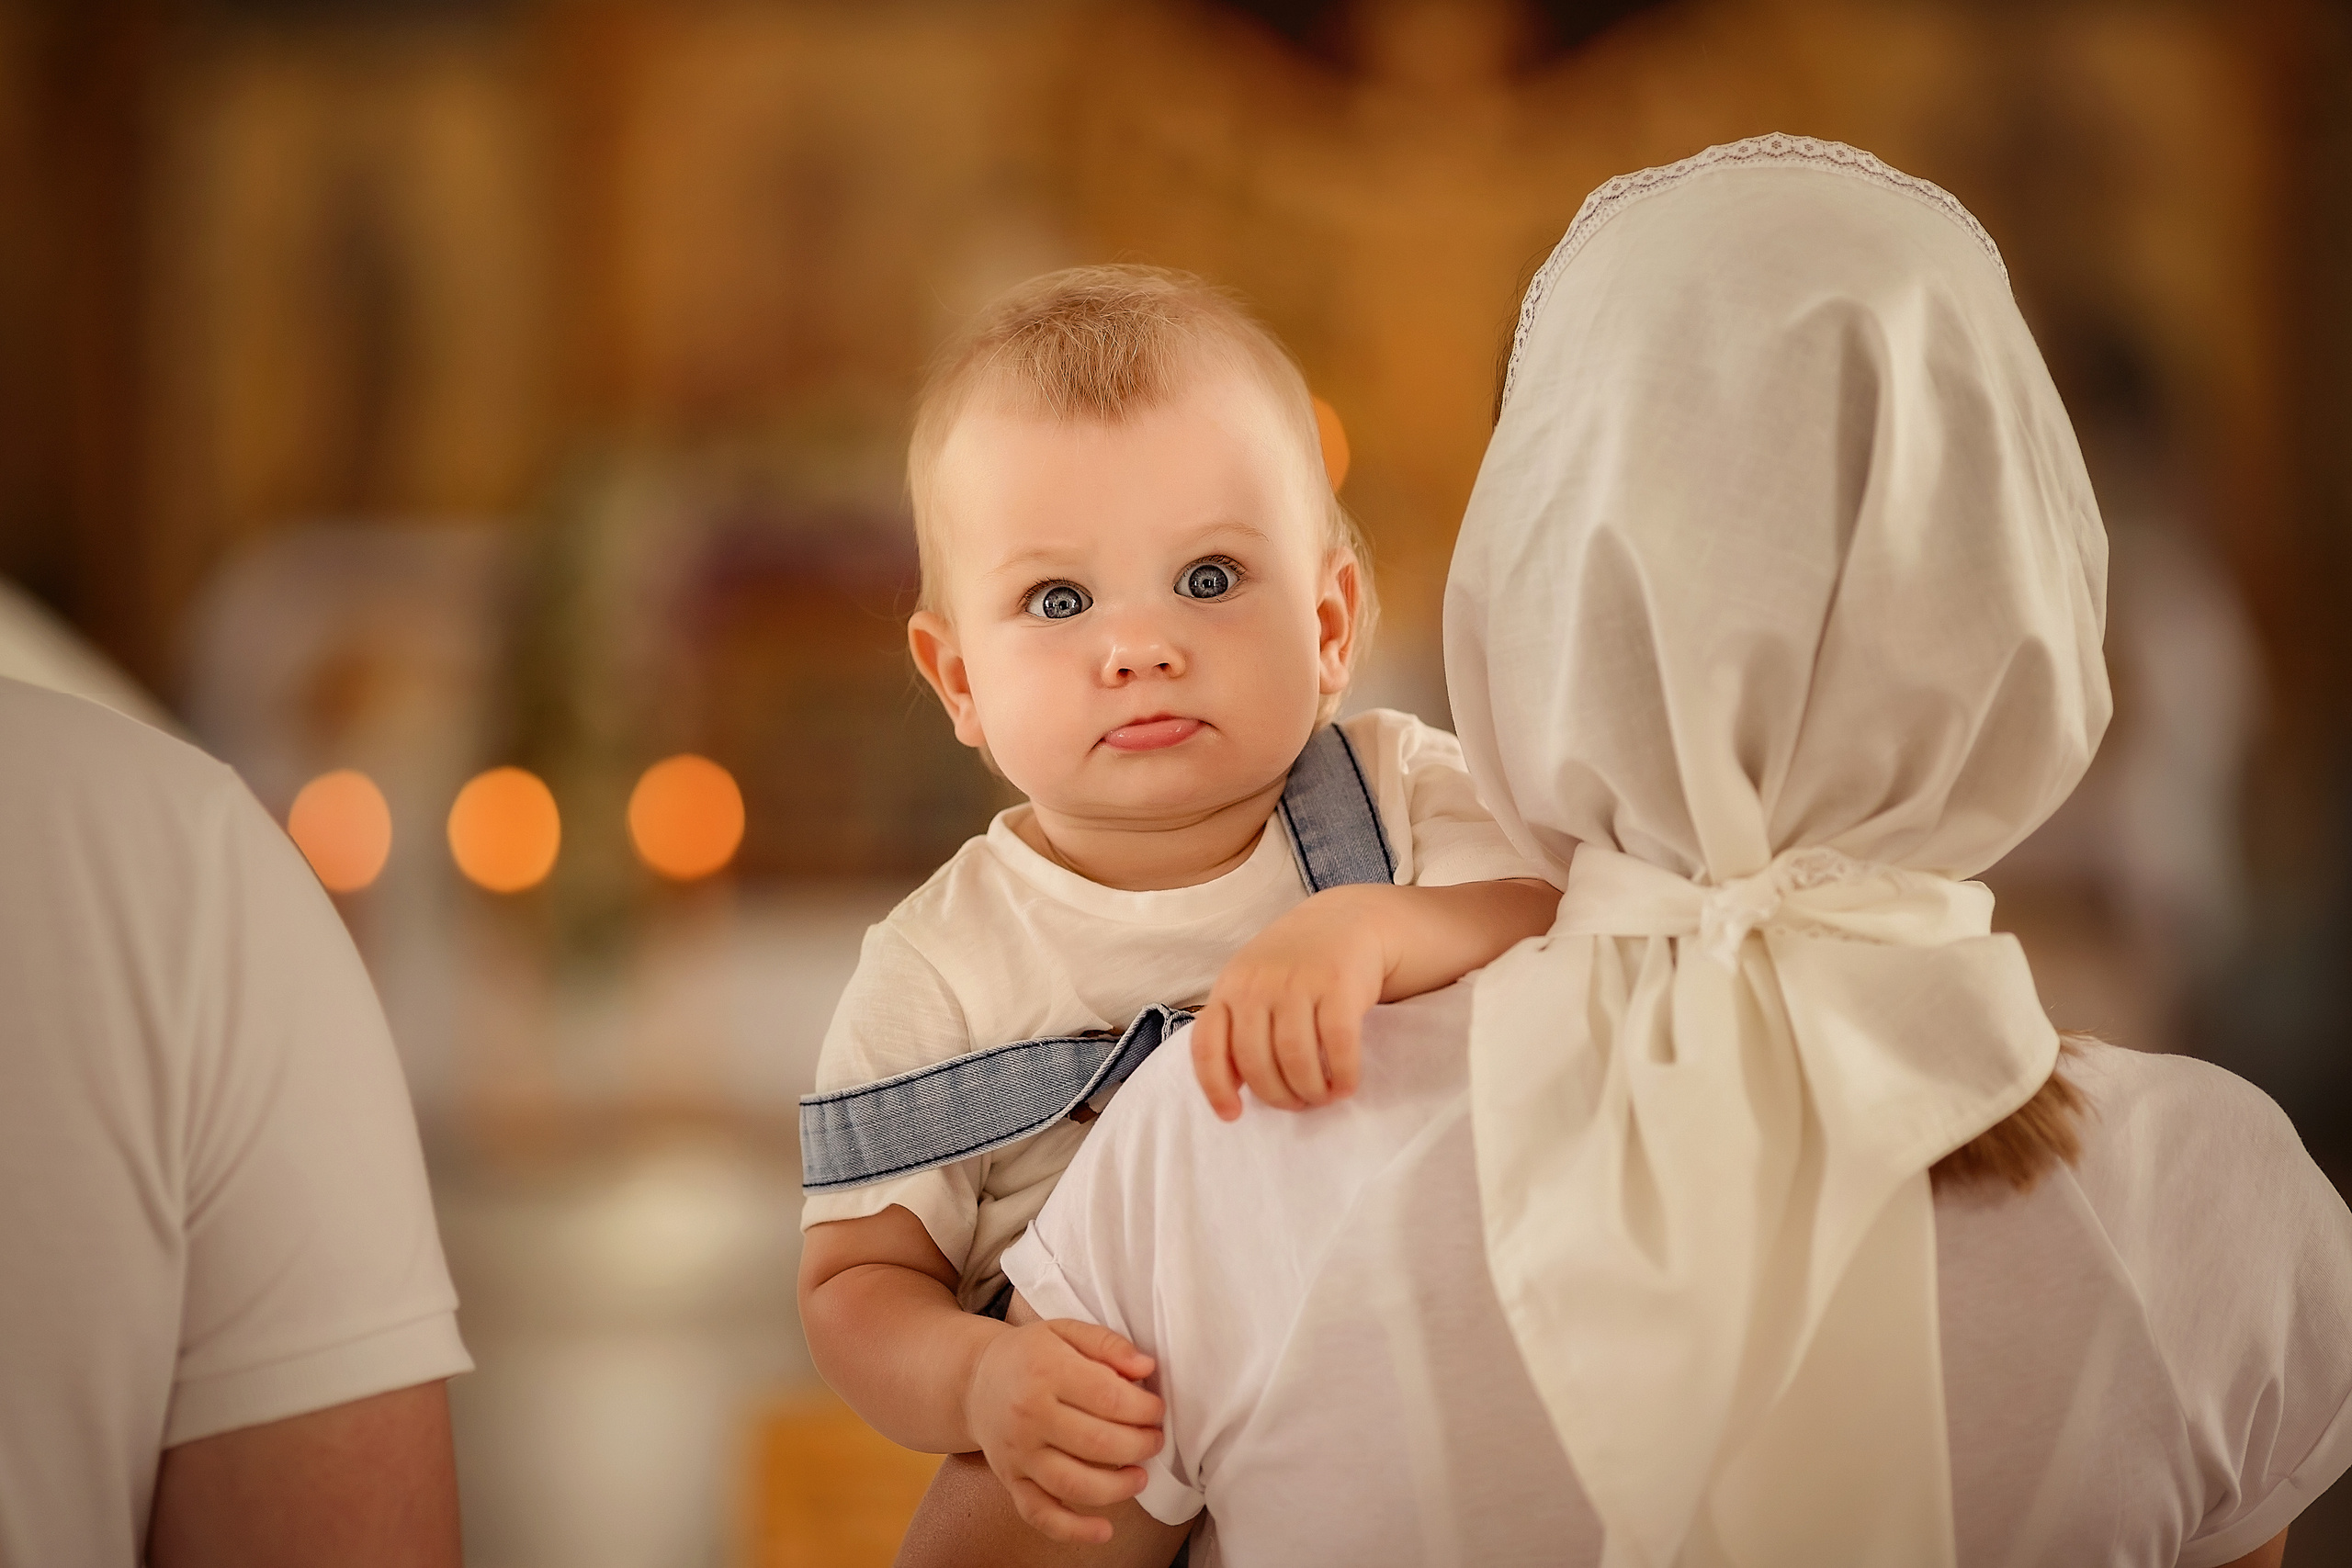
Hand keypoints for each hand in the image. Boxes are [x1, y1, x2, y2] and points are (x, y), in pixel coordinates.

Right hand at [963, 1319, 1165, 1543]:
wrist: (976, 1380)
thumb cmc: (1031, 1355)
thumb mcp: (1065, 1330)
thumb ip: (1107, 1344)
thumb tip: (1146, 1367)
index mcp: (1046, 1371)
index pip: (1108, 1396)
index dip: (1144, 1408)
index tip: (1156, 1410)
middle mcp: (1029, 1414)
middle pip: (1097, 1443)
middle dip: (1139, 1445)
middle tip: (1154, 1440)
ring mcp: (1019, 1452)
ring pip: (1073, 1483)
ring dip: (1118, 1487)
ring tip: (1140, 1476)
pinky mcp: (1011, 1480)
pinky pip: (1040, 1513)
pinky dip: (1073, 1529)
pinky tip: (1104, 1531)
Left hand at [1192, 886, 1384, 1119]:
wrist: (1347, 921)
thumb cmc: (1294, 966)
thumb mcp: (1253, 984)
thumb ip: (1238, 1027)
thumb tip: (1233, 1086)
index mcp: (1229, 988)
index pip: (1208, 1046)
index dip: (1215, 1087)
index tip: (1233, 1115)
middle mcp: (1257, 985)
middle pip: (1256, 1062)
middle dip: (1277, 1096)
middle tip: (1297, 1104)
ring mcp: (1298, 983)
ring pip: (1294, 1058)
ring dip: (1310, 1090)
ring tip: (1322, 1097)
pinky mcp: (1339, 985)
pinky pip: (1337, 1045)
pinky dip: (1342, 1075)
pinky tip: (1345, 1085)